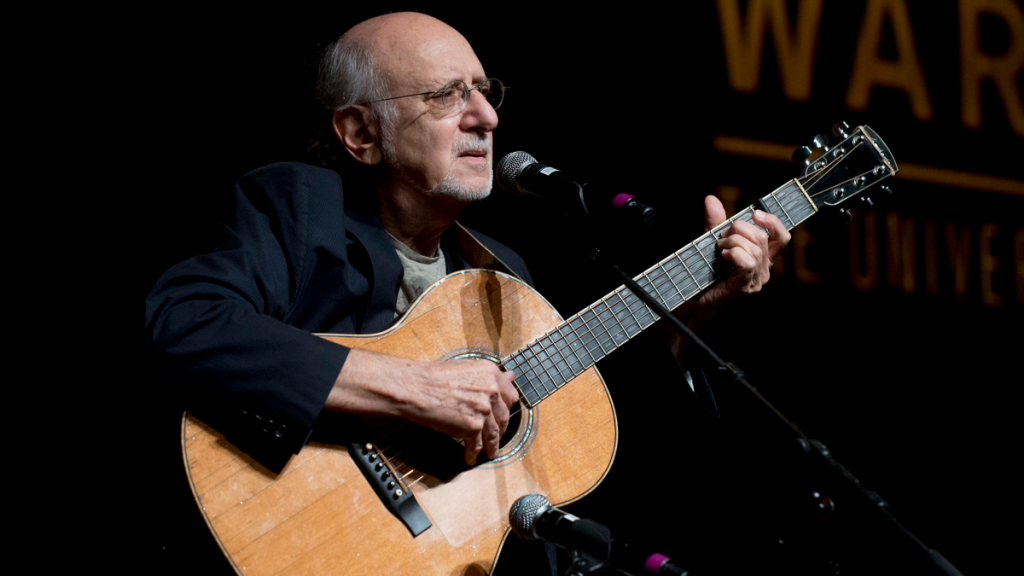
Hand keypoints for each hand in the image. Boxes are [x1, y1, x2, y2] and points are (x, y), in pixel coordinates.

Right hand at [402, 359, 519, 464]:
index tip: (502, 414)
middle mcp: (492, 391)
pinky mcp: (472, 426)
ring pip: (493, 434)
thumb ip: (489, 377)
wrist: (416, 386)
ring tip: (489, 452)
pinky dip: (472, 454)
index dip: (506, 408)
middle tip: (495, 435)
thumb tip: (511, 376)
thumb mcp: (467, 368)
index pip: (511, 396)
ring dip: (491, 446)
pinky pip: (476, 445)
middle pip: (504, 417)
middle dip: (500, 429)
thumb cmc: (434, 377)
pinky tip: (470, 457)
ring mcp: (483, 410)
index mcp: (491, 374)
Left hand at [695, 195, 790, 309]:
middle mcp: (763, 271)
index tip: (754, 214)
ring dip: (732, 242)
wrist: (688, 304)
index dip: (772, 221)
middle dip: (738, 230)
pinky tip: (722, 258)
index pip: (782, 237)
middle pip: (762, 237)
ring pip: (755, 247)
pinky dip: (733, 253)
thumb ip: (715, 223)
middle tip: (720, 240)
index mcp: (761, 260)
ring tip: (718, 251)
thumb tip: (711, 199)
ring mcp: (755, 281)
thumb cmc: (700, 277)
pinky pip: (747, 261)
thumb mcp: (709, 243)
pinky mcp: (744, 287)